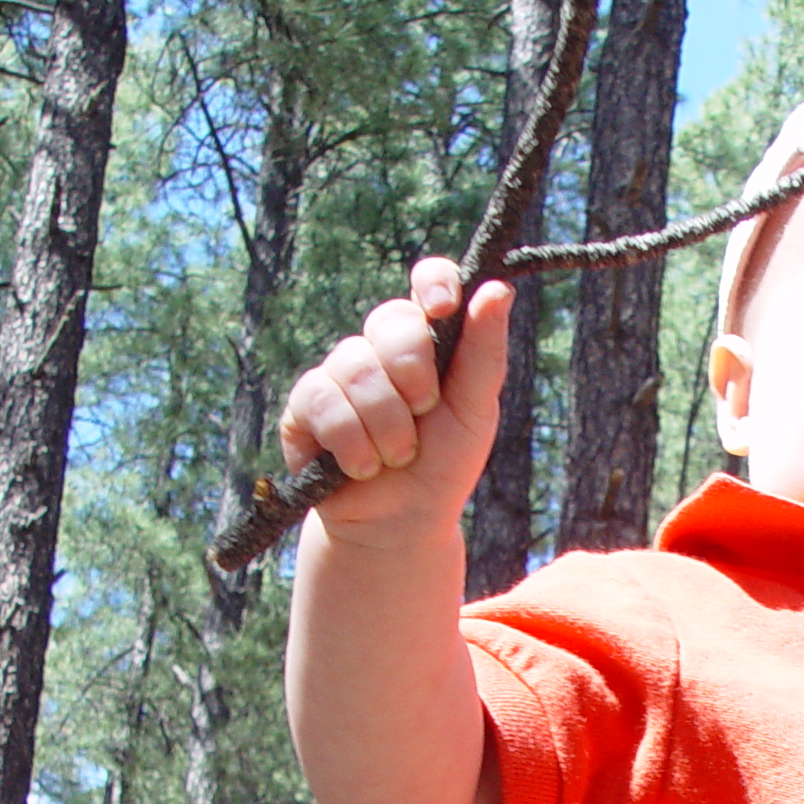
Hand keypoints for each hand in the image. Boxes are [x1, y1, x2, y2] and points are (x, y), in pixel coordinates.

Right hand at [277, 259, 514, 539]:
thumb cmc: (444, 463)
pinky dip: (352, 442)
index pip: (429, 281)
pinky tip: (361, 467)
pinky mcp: (305, 406)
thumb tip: (497, 288)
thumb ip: (485, 352)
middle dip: (414, 374)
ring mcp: (339, 373)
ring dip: (387, 424)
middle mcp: (380, 347)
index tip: (443, 308)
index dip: (433, 283)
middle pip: (390, 320)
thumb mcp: (476, 410)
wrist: (402, 522)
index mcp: (428, 339)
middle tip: (425, 413)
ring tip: (397, 457)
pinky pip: (323, 400)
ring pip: (357, 366)